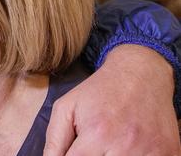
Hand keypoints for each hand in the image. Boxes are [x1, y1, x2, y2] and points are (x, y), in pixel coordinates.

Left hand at [44, 44, 180, 154]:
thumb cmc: (99, 92)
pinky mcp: (168, 153)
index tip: (73, 153)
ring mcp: (150, 152)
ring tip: (110, 145)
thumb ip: (54, 140)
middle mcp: (125, 146)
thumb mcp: (66, 108)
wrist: (140, 75)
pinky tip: (129, 148)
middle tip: (93, 146)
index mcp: (97, 134)